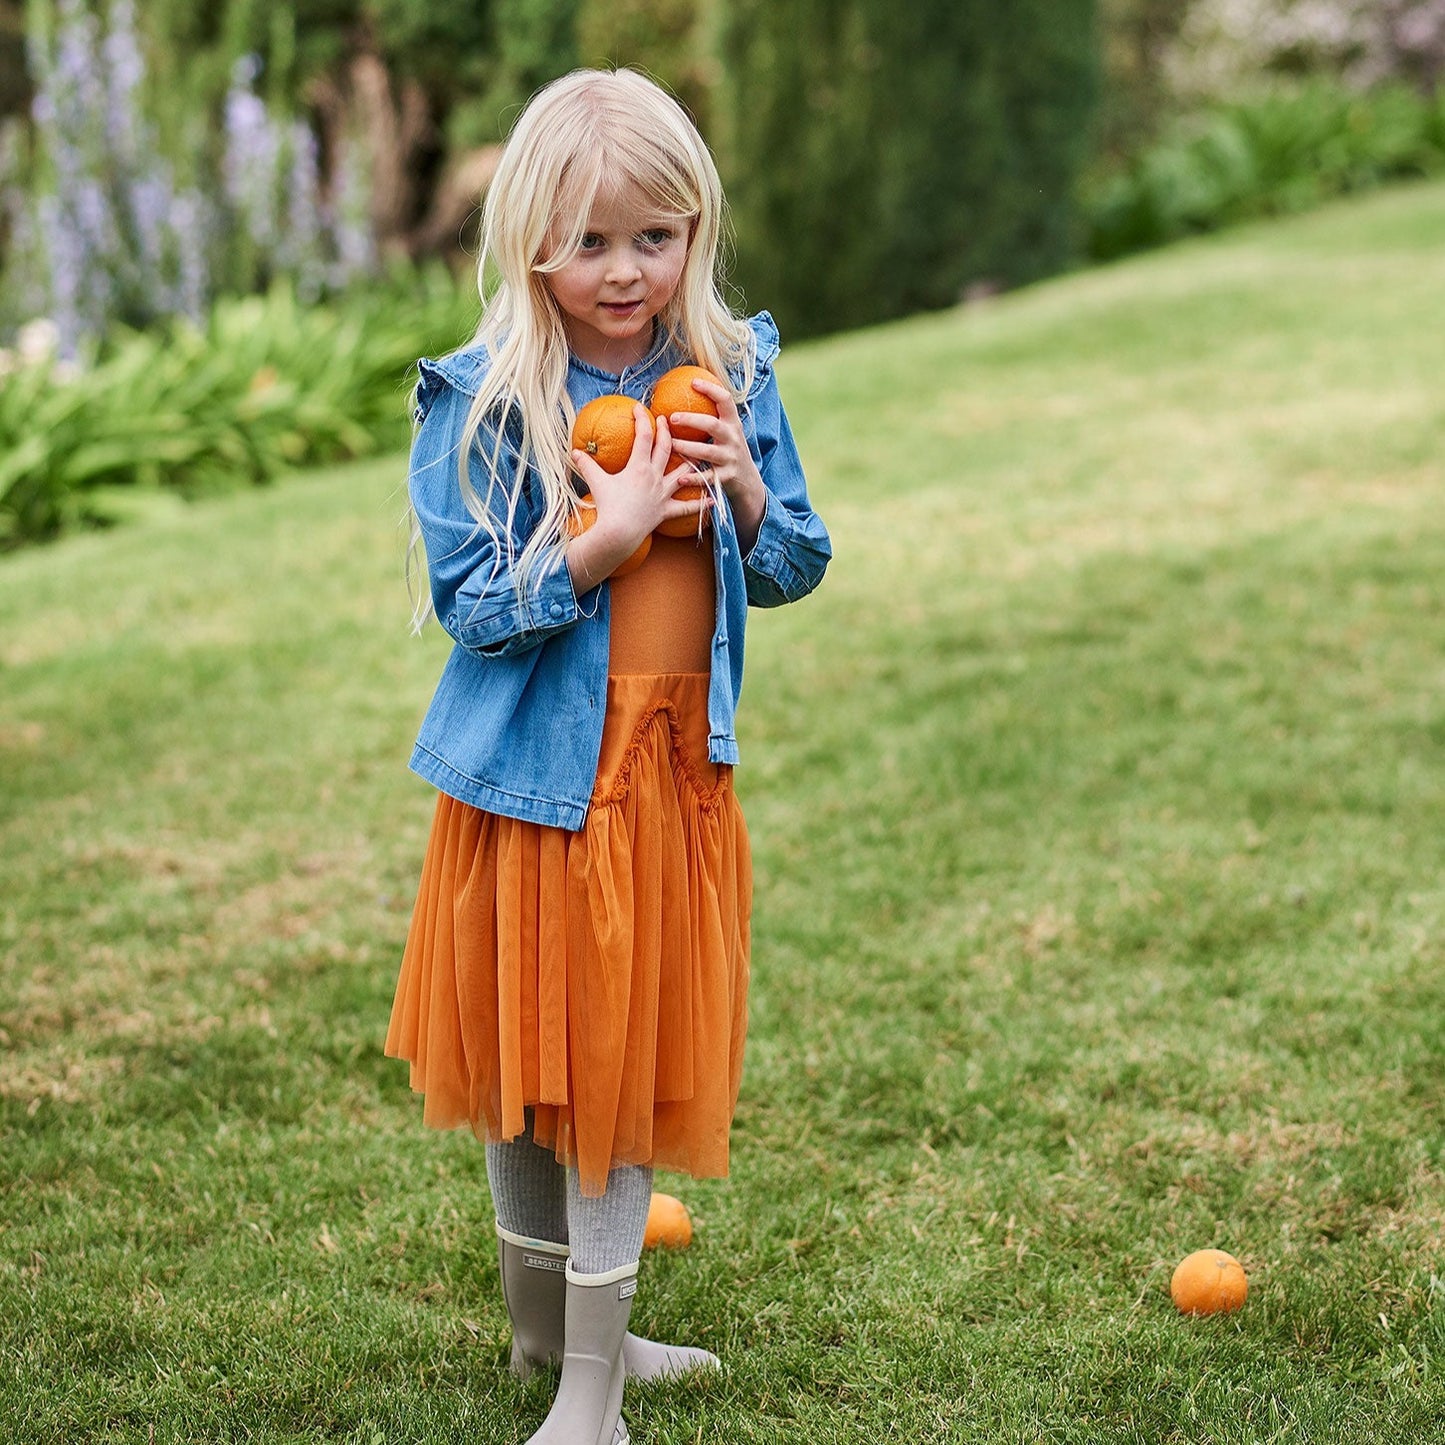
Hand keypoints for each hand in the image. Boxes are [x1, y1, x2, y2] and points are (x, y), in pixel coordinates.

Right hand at [566, 405, 707, 589]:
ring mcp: (662, 494)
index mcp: (639, 467)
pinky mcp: (666, 511)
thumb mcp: (596, 482)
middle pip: (666, 448)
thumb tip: (573, 452)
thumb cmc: (607, 507)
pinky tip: (714, 499)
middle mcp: (654, 477)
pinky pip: (686, 508)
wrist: (618, 533)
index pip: (643, 436)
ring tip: (699, 452)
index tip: (639, 408)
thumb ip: (586, 465)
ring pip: (682, 473)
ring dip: (691, 461)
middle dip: (666, 431)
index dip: (642, 419)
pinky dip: (700, 504)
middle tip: (666, 420)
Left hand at [661, 378, 765, 551]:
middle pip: (712, 425)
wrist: (748, 483)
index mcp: (732, 424)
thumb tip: (684, 395)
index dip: (710, 389)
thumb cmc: (728, 452)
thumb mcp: (727, 433)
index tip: (693, 382)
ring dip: (687, 448)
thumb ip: (712, 418)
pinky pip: (707, 477)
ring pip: (707, 452)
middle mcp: (733, 438)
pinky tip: (680, 478)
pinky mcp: (726, 477)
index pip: (725, 400)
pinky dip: (694, 478)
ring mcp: (730, 458)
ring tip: (671, 445)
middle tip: (672, 417)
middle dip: (692, 420)